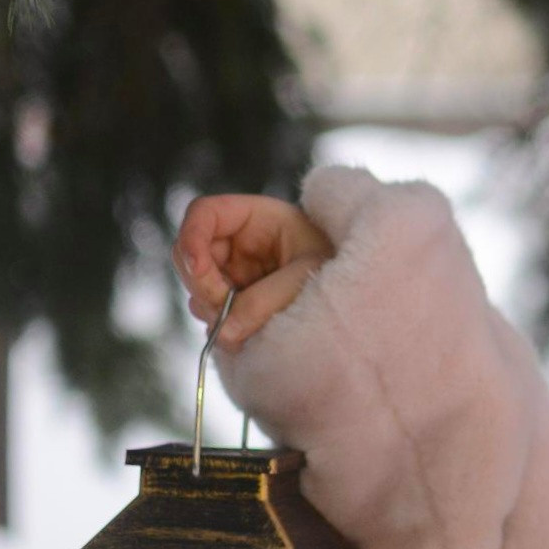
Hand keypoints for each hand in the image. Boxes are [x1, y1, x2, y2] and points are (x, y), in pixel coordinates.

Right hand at [174, 194, 334, 352]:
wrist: (359, 298)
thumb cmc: (339, 272)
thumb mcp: (306, 278)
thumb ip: (264, 301)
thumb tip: (223, 335)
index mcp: (257, 217)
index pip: (203, 213)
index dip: (191, 239)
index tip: (198, 270)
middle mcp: (239, 240)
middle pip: (189, 253)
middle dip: (203, 285)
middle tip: (226, 311)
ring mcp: (234, 269)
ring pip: (196, 285)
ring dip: (211, 308)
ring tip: (245, 324)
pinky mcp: (236, 296)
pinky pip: (209, 308)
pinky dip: (219, 322)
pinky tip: (244, 330)